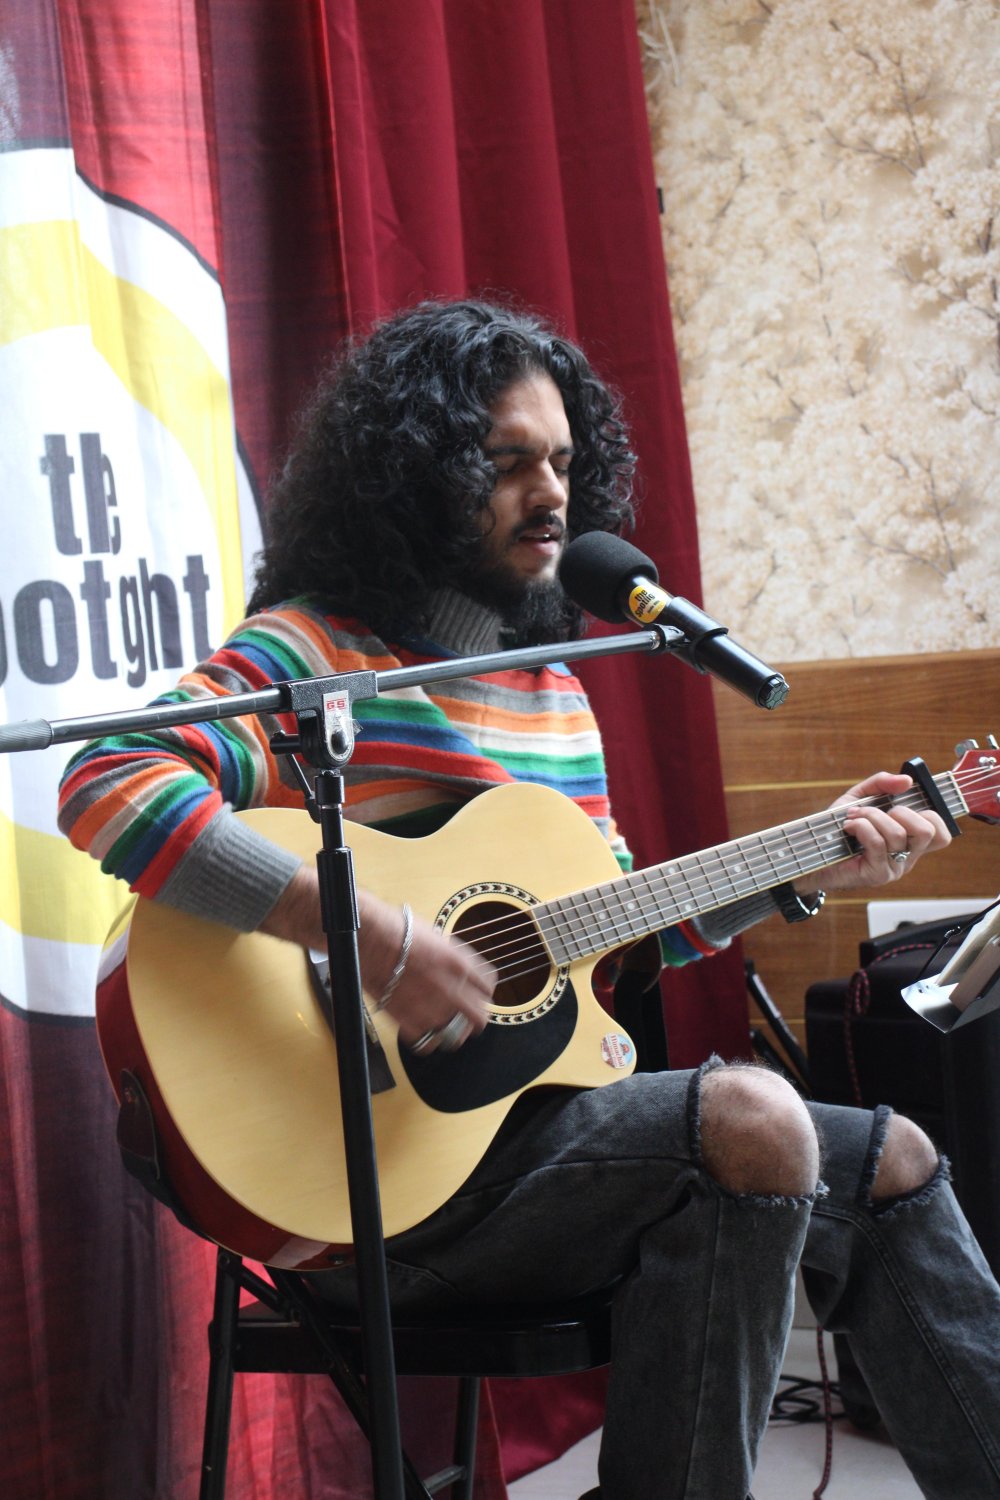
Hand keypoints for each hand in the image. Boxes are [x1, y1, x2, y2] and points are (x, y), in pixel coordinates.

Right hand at [357, 891, 494, 1051]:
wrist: (373, 940)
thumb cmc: (399, 931)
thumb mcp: (437, 937)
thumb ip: (451, 957)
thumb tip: (454, 965)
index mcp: (461, 965)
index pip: (487, 986)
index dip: (485, 991)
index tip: (480, 993)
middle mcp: (452, 989)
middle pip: (480, 1016)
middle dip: (477, 1018)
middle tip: (471, 1019)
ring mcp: (432, 1009)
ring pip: (457, 1035)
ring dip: (454, 1032)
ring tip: (447, 1029)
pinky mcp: (411, 1023)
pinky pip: (428, 1044)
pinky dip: (427, 1040)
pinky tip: (424, 1032)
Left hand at [798, 772, 951, 894]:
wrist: (812, 854)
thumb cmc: (838, 829)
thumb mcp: (860, 798)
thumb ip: (882, 784)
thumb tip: (907, 780)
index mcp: (910, 842)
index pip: (942, 834)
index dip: (932, 814)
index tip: (905, 803)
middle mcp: (907, 857)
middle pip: (929, 832)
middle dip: (902, 812)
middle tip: (880, 812)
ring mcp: (894, 868)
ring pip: (897, 833)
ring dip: (871, 816)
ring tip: (854, 817)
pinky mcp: (877, 874)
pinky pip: (877, 842)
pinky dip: (860, 826)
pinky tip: (849, 827)